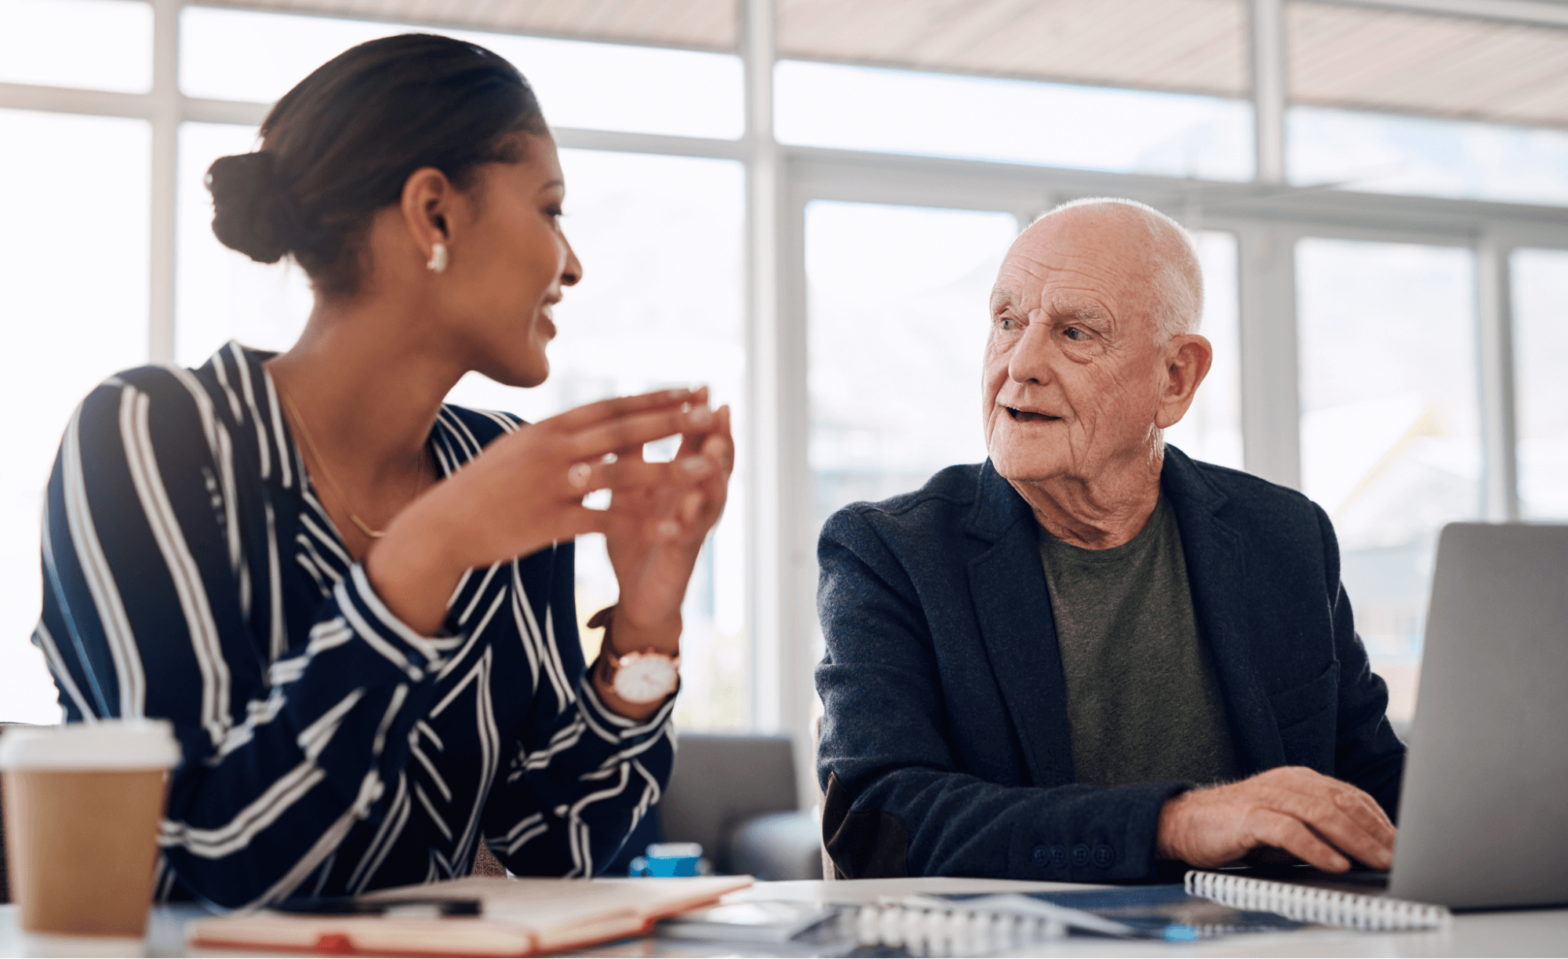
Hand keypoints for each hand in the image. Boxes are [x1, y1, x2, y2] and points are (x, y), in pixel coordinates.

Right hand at [366, 388, 714, 634]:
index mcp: (550, 428)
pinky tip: (671, 526)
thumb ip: (557, 435)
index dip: (655, 397)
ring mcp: (553, 484)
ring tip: (708, 466)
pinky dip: (639, 523)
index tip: (691, 389)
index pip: (613, 406)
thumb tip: (586, 420)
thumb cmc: (483, 487)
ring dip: (669, 469)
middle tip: (711, 412)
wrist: (443, 524)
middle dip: (671, 420)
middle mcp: (554, 449)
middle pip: (623, 430)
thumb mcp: (518, 447)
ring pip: (622, 473)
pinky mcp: (550, 521)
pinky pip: (604, 520)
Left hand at [602, 396, 734, 647]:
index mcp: (680, 482)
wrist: (636, 594)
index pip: (697, 442)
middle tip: (722, 412)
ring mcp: (693, 528)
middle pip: (716, 464)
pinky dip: (686, 522)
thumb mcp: (629, 490)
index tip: (703, 386)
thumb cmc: (635, 538)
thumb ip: (630, 456)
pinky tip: (685, 509)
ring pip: (712, 497)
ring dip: (714, 475)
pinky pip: (688, 537)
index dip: (702, 416)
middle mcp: (695, 501)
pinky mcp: (682, 557)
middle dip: (720, 437)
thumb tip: (622, 410)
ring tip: (714, 454)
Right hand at [1155, 766, 1395, 871]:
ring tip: (1376, 861)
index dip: (1379, 819)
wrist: (1181, 822)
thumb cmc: (1235, 827)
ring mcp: (1267, 797)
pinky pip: (1289, 831)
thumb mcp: (1284, 824)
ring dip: (1354, 840)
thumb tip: (1361, 852)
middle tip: (1398, 856)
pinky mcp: (1248, 817)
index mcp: (1298, 780)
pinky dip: (1316, 848)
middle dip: (1375, 832)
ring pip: (1322, 813)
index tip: (1401, 843)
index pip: (1350, 795)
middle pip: (1342, 803)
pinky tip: (1335, 864)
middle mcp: (1286, 783)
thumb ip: (1316, 829)